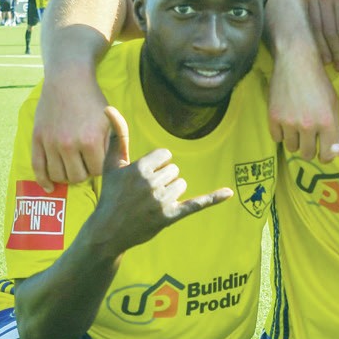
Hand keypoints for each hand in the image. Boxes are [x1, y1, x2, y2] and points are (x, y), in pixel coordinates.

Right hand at [32, 70, 124, 184]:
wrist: (68, 80)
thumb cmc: (93, 101)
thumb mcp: (112, 121)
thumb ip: (120, 145)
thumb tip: (124, 168)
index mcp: (91, 141)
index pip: (97, 172)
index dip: (99, 167)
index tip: (98, 158)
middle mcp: (69, 144)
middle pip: (77, 177)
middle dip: (83, 173)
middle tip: (84, 162)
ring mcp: (51, 142)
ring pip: (58, 176)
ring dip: (66, 175)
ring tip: (71, 166)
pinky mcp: (37, 138)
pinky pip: (38, 168)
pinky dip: (44, 181)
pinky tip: (49, 187)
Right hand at [89, 125, 229, 252]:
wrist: (109, 231)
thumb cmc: (111, 194)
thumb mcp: (111, 164)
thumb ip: (118, 135)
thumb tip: (110, 108)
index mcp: (139, 168)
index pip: (165, 155)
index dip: (156, 164)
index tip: (142, 177)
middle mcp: (151, 184)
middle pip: (174, 170)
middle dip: (162, 179)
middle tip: (144, 194)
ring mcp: (161, 201)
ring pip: (181, 184)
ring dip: (170, 191)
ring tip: (151, 203)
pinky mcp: (170, 216)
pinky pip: (196, 204)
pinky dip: (213, 198)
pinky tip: (229, 193)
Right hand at [269, 38, 338, 162]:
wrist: (296, 62)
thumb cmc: (318, 82)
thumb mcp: (333, 103)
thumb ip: (334, 127)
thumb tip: (332, 149)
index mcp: (327, 122)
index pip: (327, 155)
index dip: (325, 157)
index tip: (322, 154)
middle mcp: (308, 125)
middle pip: (307, 154)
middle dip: (309, 150)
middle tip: (308, 141)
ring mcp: (289, 122)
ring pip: (291, 148)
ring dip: (295, 142)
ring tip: (297, 129)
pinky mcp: (273, 117)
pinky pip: (277, 138)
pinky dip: (281, 133)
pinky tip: (286, 122)